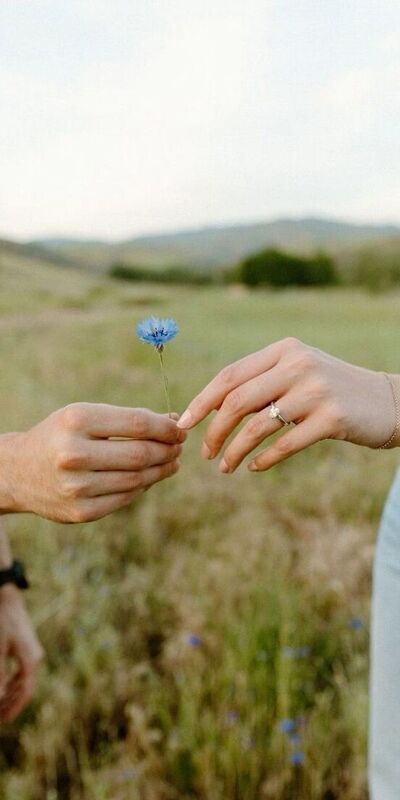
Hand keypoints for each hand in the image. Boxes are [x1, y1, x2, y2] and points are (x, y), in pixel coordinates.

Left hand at [0, 586, 43, 721]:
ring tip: (1, 705)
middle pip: (26, 688)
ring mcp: (33, 653)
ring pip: (24, 680)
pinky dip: (13, 681)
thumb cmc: (3, 623)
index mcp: (30, 660)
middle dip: (12, 703)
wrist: (8, 600)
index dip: (15, 707)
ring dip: (12, 693)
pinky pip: (23, 671)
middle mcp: (35, 658)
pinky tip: (4, 686)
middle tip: (0, 716)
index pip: (25, 691)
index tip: (5, 720)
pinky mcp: (28, 648)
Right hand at [1, 404, 184, 521]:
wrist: (17, 472)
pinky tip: (150, 478)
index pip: (137, 423)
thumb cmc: (59, 436)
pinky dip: (144, 487)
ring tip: (172, 461)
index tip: (179, 428)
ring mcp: (76, 486)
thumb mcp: (83, 416)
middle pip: (140, 454)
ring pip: (137, 479)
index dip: (166, 428)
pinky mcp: (81, 512)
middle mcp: (73, 453)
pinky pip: (126, 498)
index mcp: (75, 421)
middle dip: (168, 450)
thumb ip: (126, 419)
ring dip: (162, 470)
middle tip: (179, 446)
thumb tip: (172, 421)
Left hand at [177, 337, 394, 471]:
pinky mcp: (333, 418)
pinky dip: (264, 460)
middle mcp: (297, 365)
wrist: (387, 401)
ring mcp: (316, 391)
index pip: (229, 375)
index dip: (202, 401)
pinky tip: (254, 467)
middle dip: (214, 431)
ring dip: (234, 451)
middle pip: (237, 401)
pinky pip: (285, 444)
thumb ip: (260, 381)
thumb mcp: (297, 372)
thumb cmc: (331, 390)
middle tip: (205, 454)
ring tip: (225, 468)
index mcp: (283, 350)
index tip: (183, 423)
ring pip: (257, 426)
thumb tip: (209, 407)